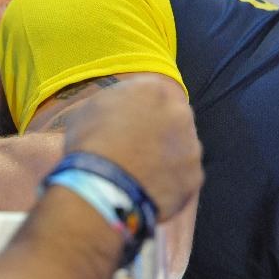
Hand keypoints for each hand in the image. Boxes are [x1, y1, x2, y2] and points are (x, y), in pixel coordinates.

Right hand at [62, 76, 202, 221]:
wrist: (102, 187)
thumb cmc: (88, 144)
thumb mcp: (83, 113)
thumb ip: (104, 105)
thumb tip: (102, 112)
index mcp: (152, 89)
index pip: (150, 91)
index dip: (136, 107)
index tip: (123, 121)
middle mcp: (180, 113)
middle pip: (172, 117)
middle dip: (157, 128)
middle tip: (133, 146)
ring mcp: (191, 147)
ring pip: (180, 148)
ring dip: (165, 155)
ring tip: (138, 172)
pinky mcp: (195, 177)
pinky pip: (182, 177)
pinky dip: (168, 181)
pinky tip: (146, 188)